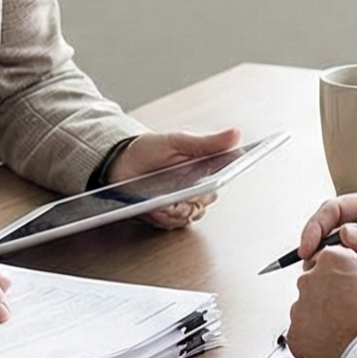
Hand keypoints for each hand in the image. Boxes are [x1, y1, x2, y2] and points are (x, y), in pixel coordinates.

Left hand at [109, 126, 242, 229]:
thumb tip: (236, 133)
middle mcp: (195, 191)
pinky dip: (163, 217)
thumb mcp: (179, 141)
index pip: (219, 183)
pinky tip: (155, 207)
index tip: (205, 185)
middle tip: (179, 191)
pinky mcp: (165, 217)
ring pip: (188, 215)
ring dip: (175, 209)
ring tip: (162, 201)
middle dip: (191, 198)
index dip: (213, 185)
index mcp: (204, 171)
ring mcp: (181, 205)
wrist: (120, 162)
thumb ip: (208, 142)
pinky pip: (171, 223)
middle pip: (203, 203)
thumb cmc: (150, 149)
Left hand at [284, 247, 356, 357]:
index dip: (343, 274)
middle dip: (329, 295)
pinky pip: (303, 335)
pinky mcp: (294, 336)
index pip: (329, 258)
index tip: (351, 285)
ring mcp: (299, 309)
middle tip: (351, 312)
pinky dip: (315, 340)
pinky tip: (336, 345)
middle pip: (315, 283)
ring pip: (307, 310)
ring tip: (346, 332)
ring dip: (321, 318)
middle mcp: (310, 280)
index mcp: (333, 260)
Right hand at [294, 191, 356, 316]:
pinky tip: (327, 287)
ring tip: (315, 277)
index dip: (320, 224)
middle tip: (308, 263)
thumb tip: (347, 233)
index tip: (311, 243)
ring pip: (332, 252)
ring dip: (320, 262)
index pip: (340, 208)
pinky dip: (331, 278)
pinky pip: (343, 272)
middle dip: (313, 243)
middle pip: (329, 228)